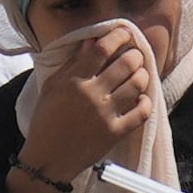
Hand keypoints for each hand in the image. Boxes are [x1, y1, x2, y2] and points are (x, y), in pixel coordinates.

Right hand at [14, 16, 159, 192]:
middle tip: (135, 56)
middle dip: (135, 55)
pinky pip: (141, 113)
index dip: (118, 36)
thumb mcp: (52, 87)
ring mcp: (105, 114)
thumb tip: (92, 41)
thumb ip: (73, 63)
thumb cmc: (47, 120)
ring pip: (136, 85)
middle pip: (125, 64)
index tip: (125, 34)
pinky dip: (145, 102)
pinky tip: (141, 99)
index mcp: (74, 80)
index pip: (102, 49)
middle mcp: (92, 95)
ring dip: (142, 76)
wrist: (48, 159)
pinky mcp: (115, 133)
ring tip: (138, 75)